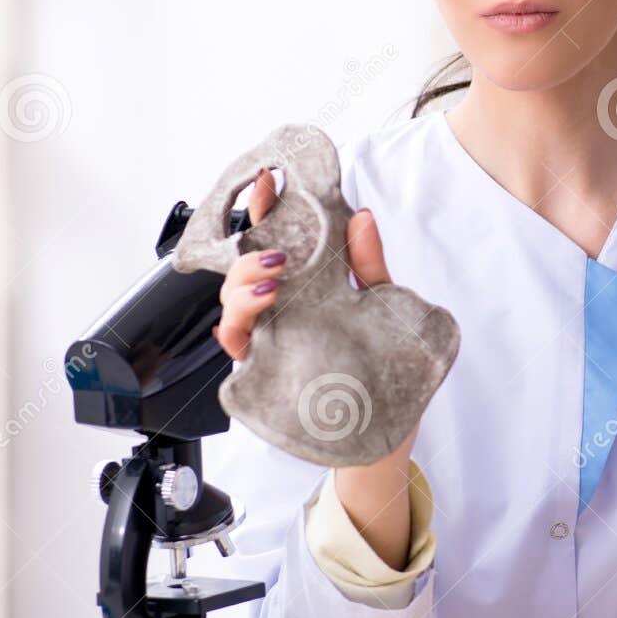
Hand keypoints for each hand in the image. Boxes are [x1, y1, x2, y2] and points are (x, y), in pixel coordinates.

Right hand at [214, 169, 414, 442]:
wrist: (386, 436)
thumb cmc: (380, 372)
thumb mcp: (382, 308)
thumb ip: (369, 266)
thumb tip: (362, 217)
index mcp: (304, 290)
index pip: (276, 242)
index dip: (265, 210)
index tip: (268, 181)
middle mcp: (279, 315)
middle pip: (242, 275)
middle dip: (247, 253)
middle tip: (276, 249)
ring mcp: (270, 344)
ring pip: (230, 309)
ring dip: (241, 288)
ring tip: (271, 282)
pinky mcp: (265, 376)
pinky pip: (236, 350)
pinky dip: (237, 328)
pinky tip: (257, 313)